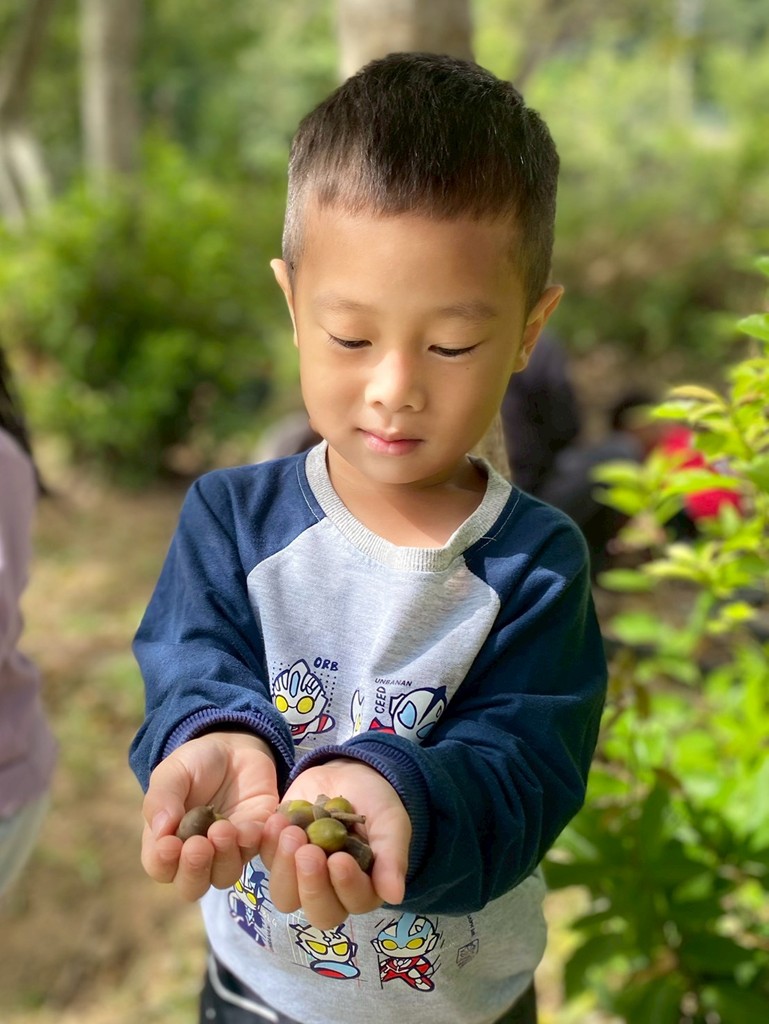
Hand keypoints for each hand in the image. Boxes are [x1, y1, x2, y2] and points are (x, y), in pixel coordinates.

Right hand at [141, 732, 278, 900]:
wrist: (235, 747)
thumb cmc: (196, 763)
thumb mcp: (174, 771)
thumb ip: (163, 797)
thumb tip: (160, 830)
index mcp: (167, 841)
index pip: (160, 866)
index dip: (163, 862)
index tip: (168, 844)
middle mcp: (197, 854)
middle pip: (192, 885)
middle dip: (194, 870)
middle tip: (198, 846)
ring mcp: (228, 850)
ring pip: (224, 875)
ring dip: (223, 858)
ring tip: (223, 829)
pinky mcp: (255, 839)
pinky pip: (255, 851)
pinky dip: (251, 842)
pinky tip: (250, 826)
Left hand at [260, 759, 410, 929]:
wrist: (348, 775)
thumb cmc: (376, 802)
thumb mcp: (390, 822)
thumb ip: (392, 856)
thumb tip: (394, 896)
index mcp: (365, 887)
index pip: (356, 901)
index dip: (346, 886)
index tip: (339, 859)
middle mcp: (333, 891)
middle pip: (319, 911)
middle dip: (312, 884)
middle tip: (309, 852)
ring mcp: (302, 877)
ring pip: (286, 895)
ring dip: (285, 868)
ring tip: (291, 832)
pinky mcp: (279, 857)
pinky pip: (267, 861)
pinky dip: (269, 844)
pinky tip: (278, 820)